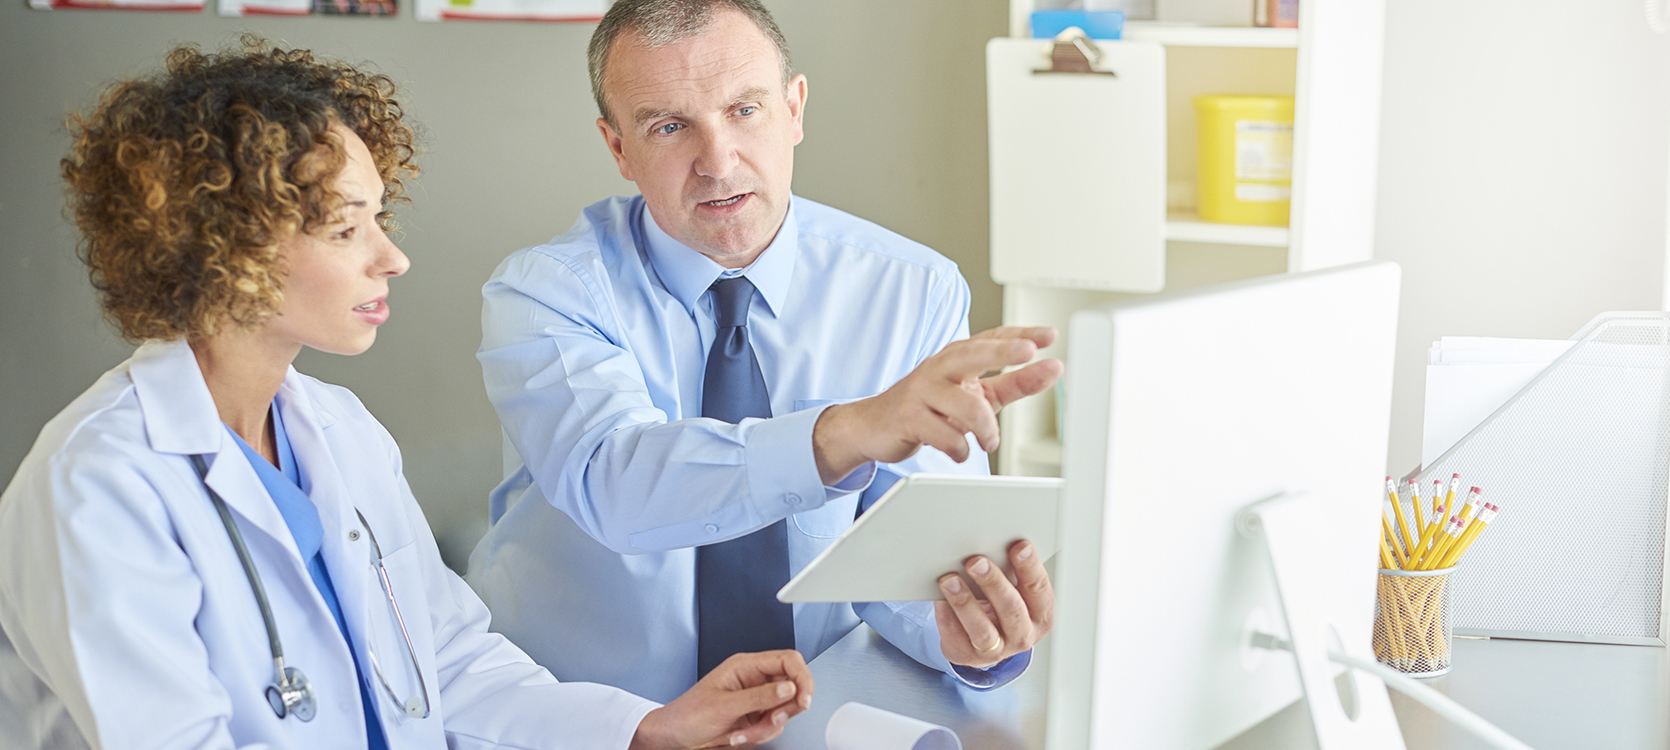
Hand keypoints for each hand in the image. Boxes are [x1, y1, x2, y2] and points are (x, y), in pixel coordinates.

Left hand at [630, 650, 813, 748]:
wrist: (673, 736)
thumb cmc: (688, 715)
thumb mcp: (724, 706)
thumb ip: (759, 697)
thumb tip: (789, 687)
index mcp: (745, 666)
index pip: (788, 660)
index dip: (802, 678)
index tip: (804, 699)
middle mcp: (754, 679)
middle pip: (792, 686)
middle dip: (784, 709)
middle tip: (772, 720)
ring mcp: (755, 699)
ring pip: (784, 710)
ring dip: (767, 727)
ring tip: (743, 733)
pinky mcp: (755, 716)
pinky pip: (773, 725)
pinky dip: (760, 735)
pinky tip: (740, 735)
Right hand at [812, 326, 1062, 483]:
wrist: (874, 426)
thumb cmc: (930, 407)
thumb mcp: (975, 394)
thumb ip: (1013, 383)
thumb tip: (1052, 370)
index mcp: (956, 357)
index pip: (991, 339)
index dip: (1020, 335)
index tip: (1050, 336)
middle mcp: (939, 367)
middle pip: (974, 353)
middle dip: (1003, 352)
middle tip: (1029, 353)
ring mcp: (921, 391)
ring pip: (967, 406)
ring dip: (987, 431)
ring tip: (989, 442)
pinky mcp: (908, 417)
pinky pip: (947, 436)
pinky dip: (961, 449)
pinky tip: (959, 450)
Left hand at [935, 540, 1054, 669]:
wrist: (982, 643)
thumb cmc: (1001, 608)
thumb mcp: (1015, 592)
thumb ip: (1011, 573)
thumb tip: (992, 543)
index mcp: (1040, 616)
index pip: (1039, 589)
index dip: (1030, 567)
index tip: (1020, 546)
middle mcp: (1022, 636)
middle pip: (1011, 609)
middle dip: (993, 582)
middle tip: (976, 561)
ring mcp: (996, 650)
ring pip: (982, 630)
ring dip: (965, 602)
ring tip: (950, 579)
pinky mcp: (967, 655)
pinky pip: (955, 634)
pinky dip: (946, 613)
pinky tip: (939, 596)